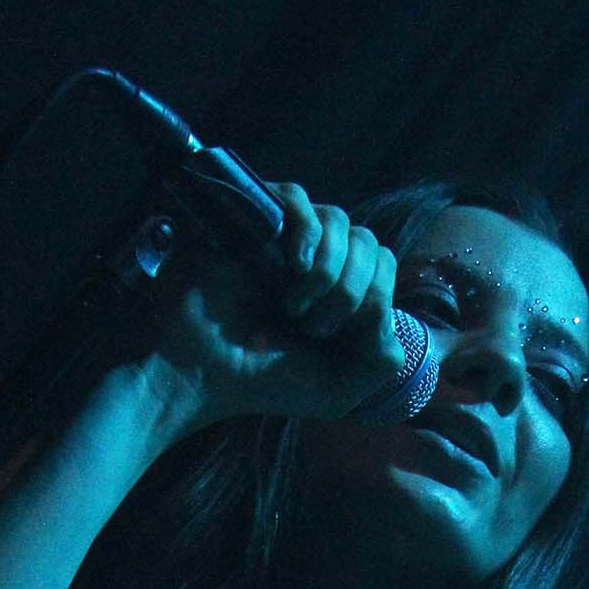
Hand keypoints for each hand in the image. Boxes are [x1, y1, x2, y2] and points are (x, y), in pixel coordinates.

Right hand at [140, 179, 406, 435]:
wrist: (200, 373)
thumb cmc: (264, 382)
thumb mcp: (338, 390)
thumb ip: (382, 360)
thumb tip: (389, 314)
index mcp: (337, 292)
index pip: (383, 268)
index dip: (373, 301)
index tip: (335, 338)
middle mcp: (314, 259)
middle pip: (369, 243)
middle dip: (352, 293)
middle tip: (312, 328)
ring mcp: (283, 236)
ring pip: (341, 221)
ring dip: (330, 273)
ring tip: (294, 307)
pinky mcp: (250, 218)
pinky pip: (299, 198)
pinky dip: (307, 235)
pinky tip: (292, 268)